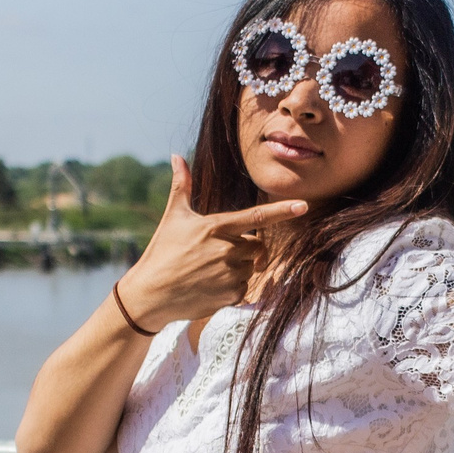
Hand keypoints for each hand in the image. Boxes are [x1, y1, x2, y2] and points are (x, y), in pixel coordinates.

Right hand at [113, 154, 308, 327]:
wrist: (150, 294)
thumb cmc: (162, 252)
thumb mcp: (173, 217)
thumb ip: (182, 186)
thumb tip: (177, 156)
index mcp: (216, 227)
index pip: (257, 217)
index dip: (282, 210)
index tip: (303, 205)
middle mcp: (227, 250)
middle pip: (257, 246)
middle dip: (244, 248)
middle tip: (217, 252)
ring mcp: (230, 274)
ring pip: (251, 267)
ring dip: (238, 267)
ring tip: (208, 270)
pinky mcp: (230, 295)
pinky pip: (245, 288)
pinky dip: (232, 287)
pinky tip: (210, 286)